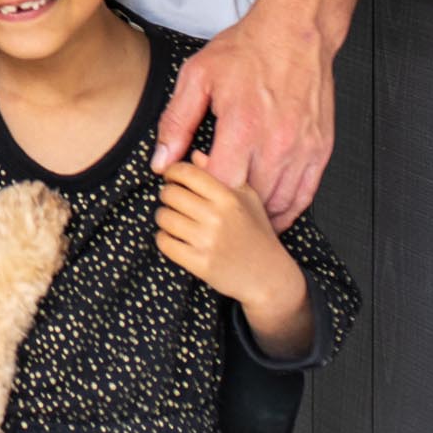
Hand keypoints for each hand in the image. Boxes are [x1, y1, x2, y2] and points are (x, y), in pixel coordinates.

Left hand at [151, 0, 335, 226]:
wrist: (295, 31)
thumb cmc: (247, 50)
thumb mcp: (198, 77)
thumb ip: (176, 122)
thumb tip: (161, 160)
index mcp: (243, 126)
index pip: (220, 185)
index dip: (203, 194)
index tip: (193, 187)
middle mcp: (276, 143)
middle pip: (251, 201)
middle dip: (229, 209)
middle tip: (213, 204)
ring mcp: (302, 149)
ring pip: (280, 204)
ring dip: (258, 215)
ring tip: (239, 216)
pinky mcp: (321, 149)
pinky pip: (305, 195)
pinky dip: (288, 210)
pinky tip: (271, 213)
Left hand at [155, 161, 310, 351]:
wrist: (269, 277)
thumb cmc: (257, 234)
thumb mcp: (248, 199)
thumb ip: (222, 174)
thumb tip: (196, 155)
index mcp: (228, 197)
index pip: (186, 173)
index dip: (173, 172)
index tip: (172, 178)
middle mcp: (217, 217)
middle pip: (170, 193)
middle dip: (168, 195)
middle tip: (175, 201)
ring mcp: (207, 241)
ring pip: (163, 217)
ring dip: (165, 217)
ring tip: (176, 220)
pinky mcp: (199, 263)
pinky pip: (164, 242)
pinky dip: (165, 239)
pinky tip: (176, 238)